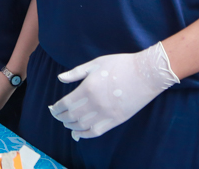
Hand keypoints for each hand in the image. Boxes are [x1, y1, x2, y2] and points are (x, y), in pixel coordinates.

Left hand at [49, 42, 178, 139]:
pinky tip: (79, 133)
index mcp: (88, 88)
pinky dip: (85, 134)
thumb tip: (60, 78)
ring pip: (82, 125)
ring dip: (71, 126)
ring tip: (66, 123)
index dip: (57, 108)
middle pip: (72, 116)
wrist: (145, 74)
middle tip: (57, 116)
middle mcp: (95, 104)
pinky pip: (96, 132)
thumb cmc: (120, 65)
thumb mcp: (95, 64)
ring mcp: (106, 114)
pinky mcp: (116, 120)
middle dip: (62, 117)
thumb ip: (76, 73)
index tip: (52, 108)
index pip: (66, 104)